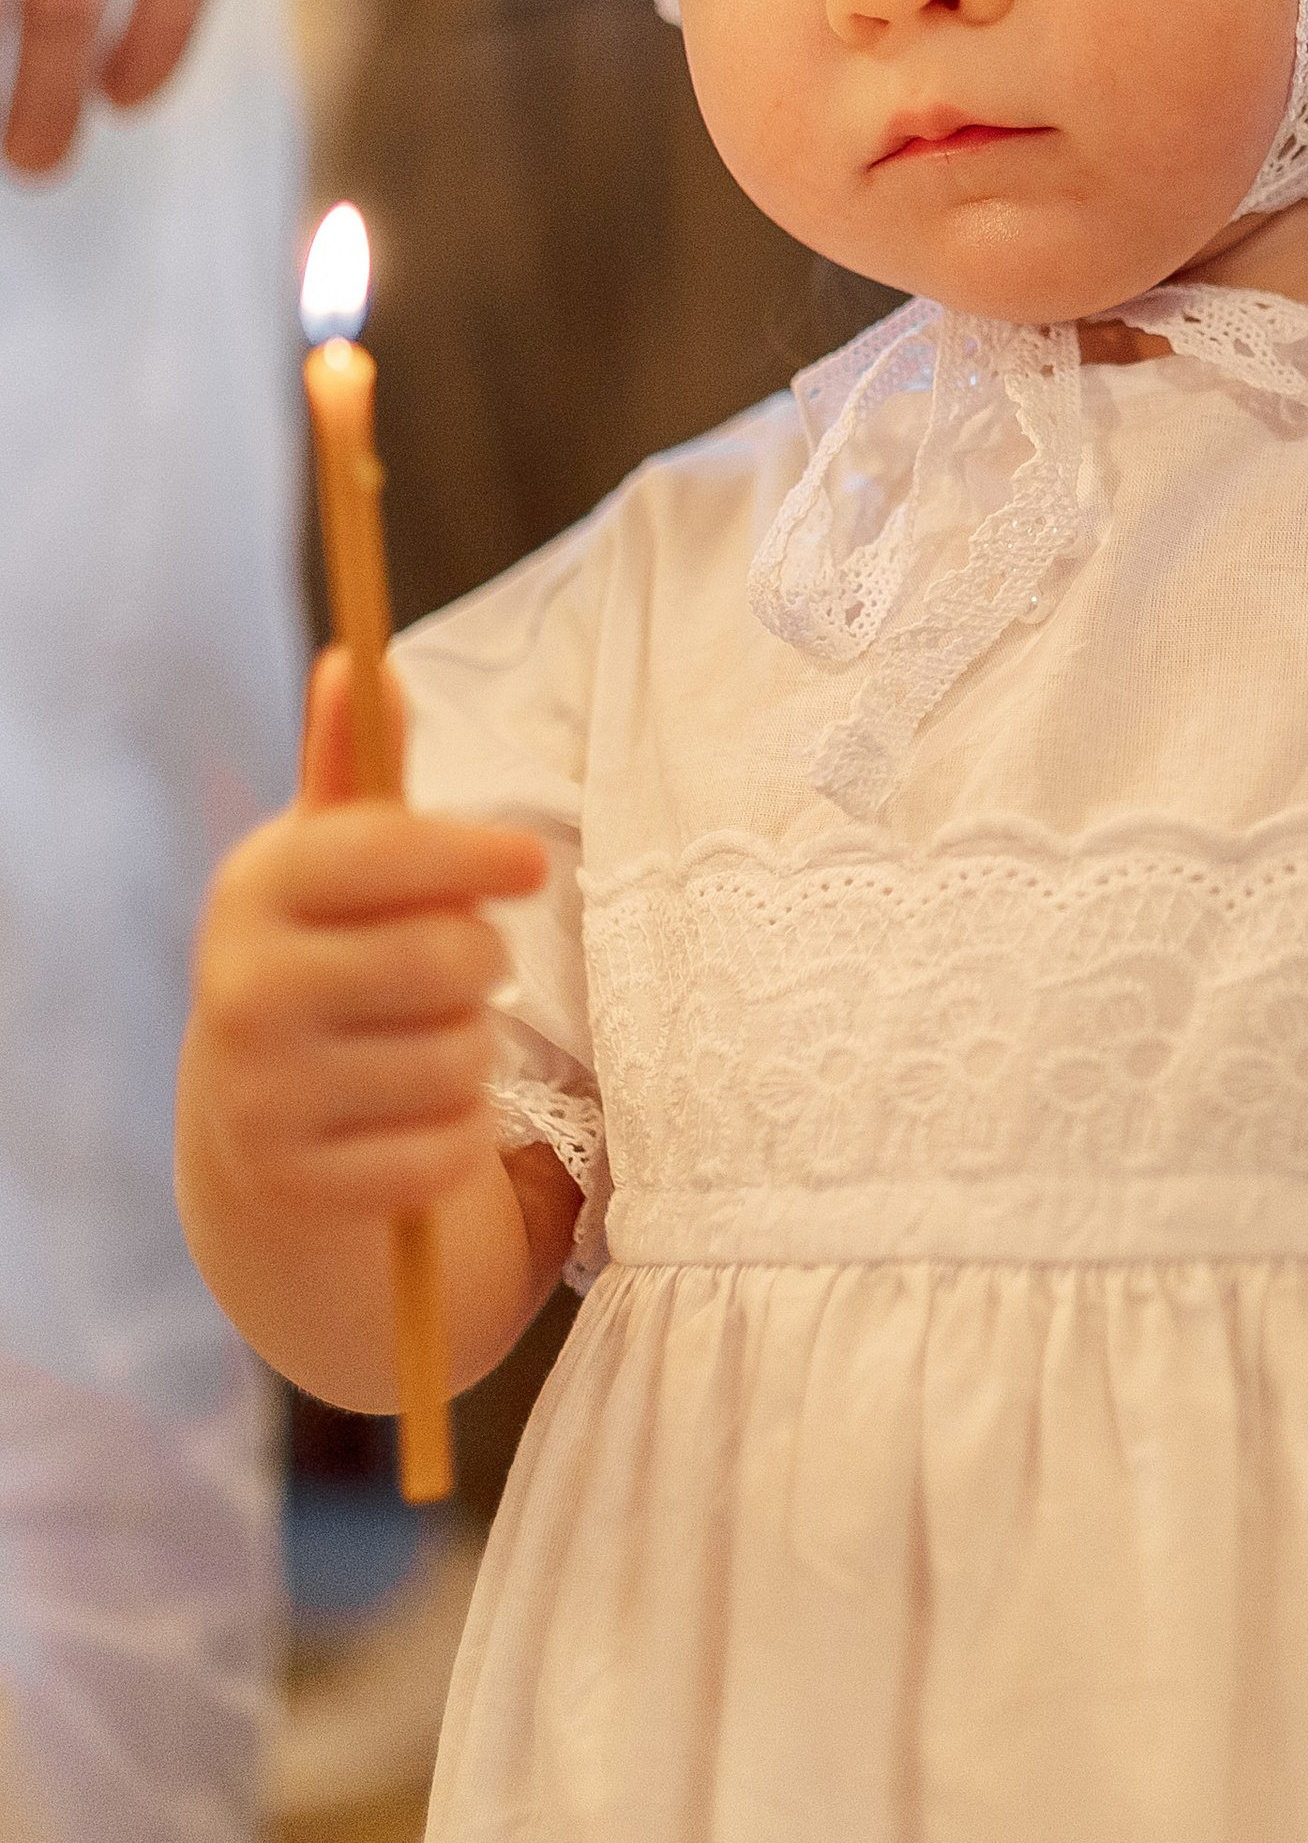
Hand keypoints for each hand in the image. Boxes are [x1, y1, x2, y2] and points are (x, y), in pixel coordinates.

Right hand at [185, 651, 546, 1227]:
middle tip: (460, 966)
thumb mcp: (338, 856)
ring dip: (475, 1053)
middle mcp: (242, 988)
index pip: (379, 850)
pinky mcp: (299, 1184)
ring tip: (432, 1041)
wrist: (257, 1113)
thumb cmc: (333, 947)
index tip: (531, 863)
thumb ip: (358, 766)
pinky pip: (444, 1152)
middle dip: (480, 961)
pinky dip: (460, 1134)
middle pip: (443, 959)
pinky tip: (422, 1114)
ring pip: (457, 1061)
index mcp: (259, 886)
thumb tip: (356, 659)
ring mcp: (261, 1094)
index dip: (469, 853)